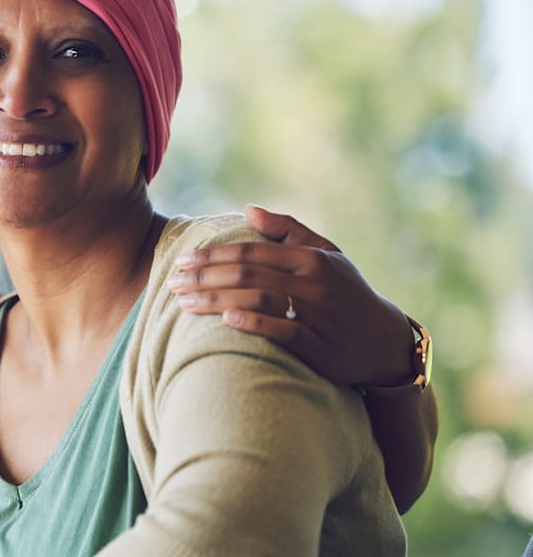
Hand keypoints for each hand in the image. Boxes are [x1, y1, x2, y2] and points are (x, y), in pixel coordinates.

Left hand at [167, 205, 412, 386]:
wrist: (384, 342)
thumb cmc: (346, 292)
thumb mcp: (327, 255)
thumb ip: (289, 230)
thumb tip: (249, 209)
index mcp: (312, 258)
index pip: (251, 251)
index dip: (213, 255)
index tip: (183, 261)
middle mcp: (315, 283)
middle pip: (247, 275)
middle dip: (204, 277)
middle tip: (172, 283)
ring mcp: (318, 315)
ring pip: (257, 301)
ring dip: (216, 300)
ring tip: (184, 303)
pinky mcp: (319, 347)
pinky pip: (281, 332)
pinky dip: (252, 323)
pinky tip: (224, 320)